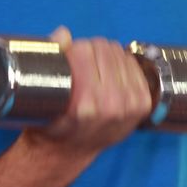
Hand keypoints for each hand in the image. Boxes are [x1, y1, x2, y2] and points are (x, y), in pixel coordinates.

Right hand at [24, 26, 152, 156]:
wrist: (70, 152)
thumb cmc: (53, 125)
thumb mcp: (44, 98)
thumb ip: (52, 62)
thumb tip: (63, 34)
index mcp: (85, 104)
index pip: (83, 50)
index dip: (72, 49)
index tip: (67, 57)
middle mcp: (110, 104)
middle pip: (103, 48)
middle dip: (89, 50)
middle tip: (80, 62)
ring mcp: (129, 105)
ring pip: (119, 53)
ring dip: (106, 55)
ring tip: (94, 68)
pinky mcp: (142, 104)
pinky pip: (133, 65)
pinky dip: (122, 63)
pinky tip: (110, 73)